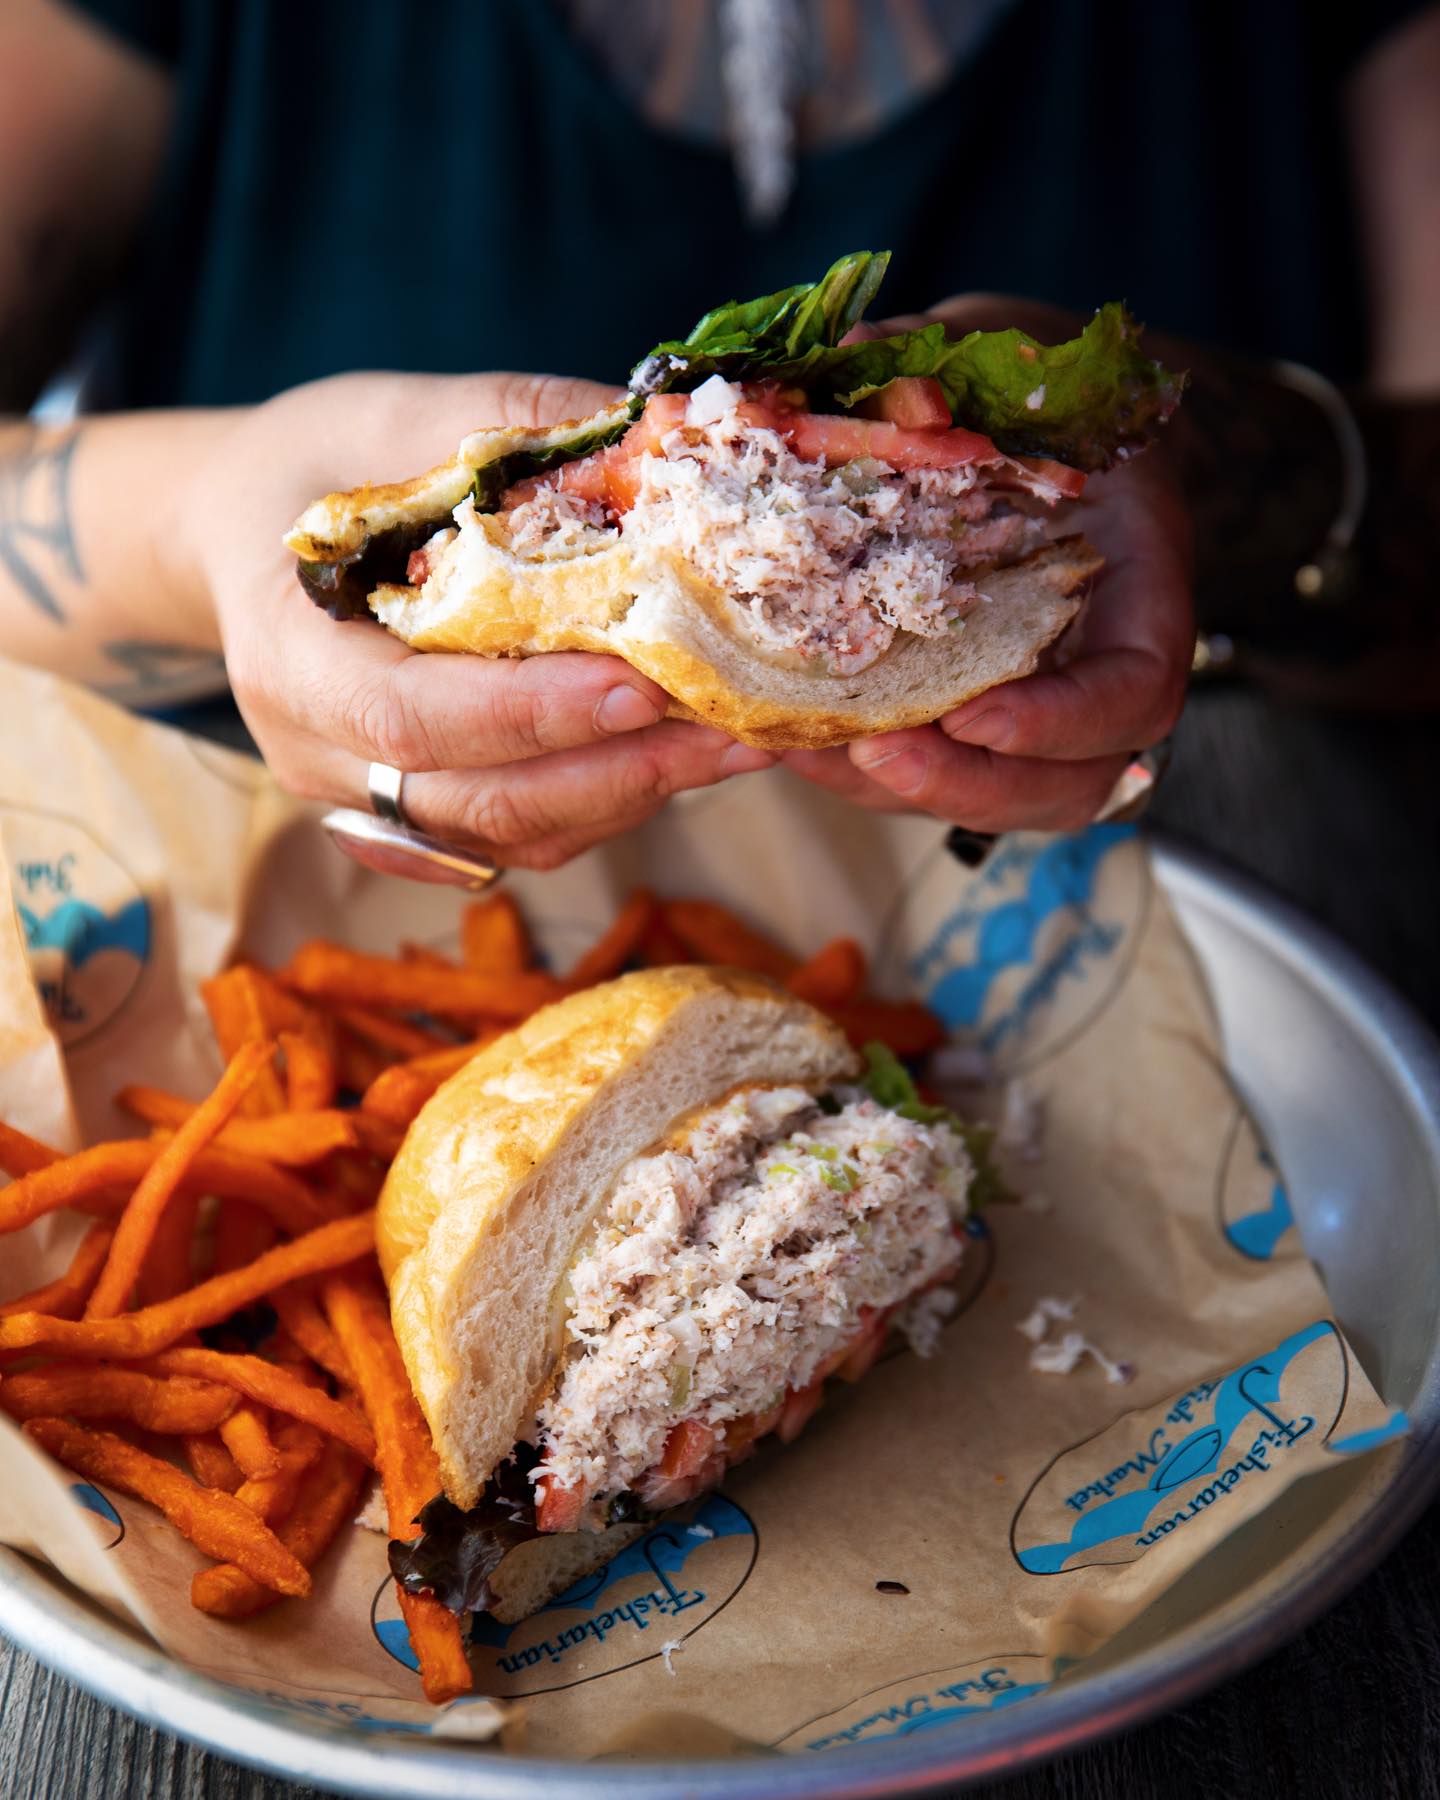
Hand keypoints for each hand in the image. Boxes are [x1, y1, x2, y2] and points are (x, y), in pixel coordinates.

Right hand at [171, 372, 772, 870]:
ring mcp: (363, 799)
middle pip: (475, 798)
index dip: (527, 713)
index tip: (639, 687)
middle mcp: (316, 751)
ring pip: (508, 833)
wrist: (243, 533)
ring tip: (737, 740)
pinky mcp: (412, 817)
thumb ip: (511, 424)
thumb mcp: (391, 413)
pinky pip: (515, 840)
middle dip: (616, 770)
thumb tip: (660, 434)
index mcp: (288, 653)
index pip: (408, 716)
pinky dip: (601, 806)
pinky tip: (676, 757)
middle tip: (736, 728)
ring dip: (629, 795)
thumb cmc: (314, 465)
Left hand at [787, 298, 1193, 832]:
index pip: (1133, 693)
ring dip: (896, 788)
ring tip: (805, 749)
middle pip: (1063, 785)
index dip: (1061, 720)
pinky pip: (929, 775)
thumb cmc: (1037, 402)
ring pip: (990, 799)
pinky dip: (856, 769)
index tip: (973, 713)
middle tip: (870, 750)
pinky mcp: (969, 726)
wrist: (1038, 435)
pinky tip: (781, 737)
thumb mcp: (1004, 364)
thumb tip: (840, 371)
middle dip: (964, 783)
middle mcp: (1097, 675)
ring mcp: (1037, 714)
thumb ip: (938, 374)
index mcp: (1141, 593)